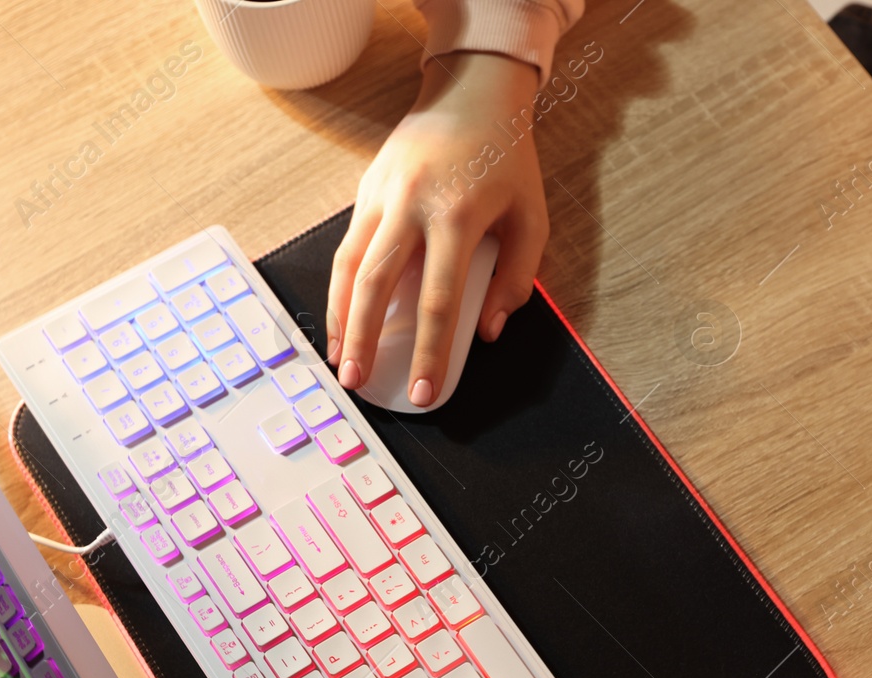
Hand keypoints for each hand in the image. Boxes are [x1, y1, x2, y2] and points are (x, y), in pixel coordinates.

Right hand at [326, 51, 548, 406]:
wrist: (474, 92)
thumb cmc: (506, 160)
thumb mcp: (531, 219)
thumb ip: (517, 280)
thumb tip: (488, 332)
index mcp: (458, 216)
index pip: (438, 300)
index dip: (430, 352)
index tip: (425, 391)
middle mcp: (411, 205)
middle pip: (376, 286)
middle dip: (363, 341)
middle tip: (357, 382)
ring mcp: (382, 194)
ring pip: (348, 265)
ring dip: (339, 317)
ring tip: (339, 357)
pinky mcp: (366, 188)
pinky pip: (347, 246)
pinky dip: (340, 287)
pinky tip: (340, 316)